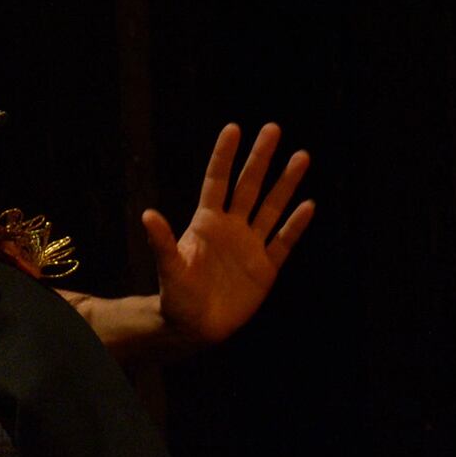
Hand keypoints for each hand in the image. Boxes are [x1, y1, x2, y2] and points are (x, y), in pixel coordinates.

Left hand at [144, 123, 314, 346]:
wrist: (195, 327)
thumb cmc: (177, 297)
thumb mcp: (170, 268)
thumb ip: (162, 241)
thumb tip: (147, 214)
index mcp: (207, 222)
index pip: (217, 181)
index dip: (225, 156)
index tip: (234, 129)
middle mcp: (231, 227)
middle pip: (249, 186)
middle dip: (261, 158)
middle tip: (273, 128)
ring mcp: (251, 246)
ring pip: (272, 208)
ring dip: (287, 183)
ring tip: (301, 156)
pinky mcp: (266, 268)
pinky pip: (284, 242)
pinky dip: (296, 225)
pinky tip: (308, 205)